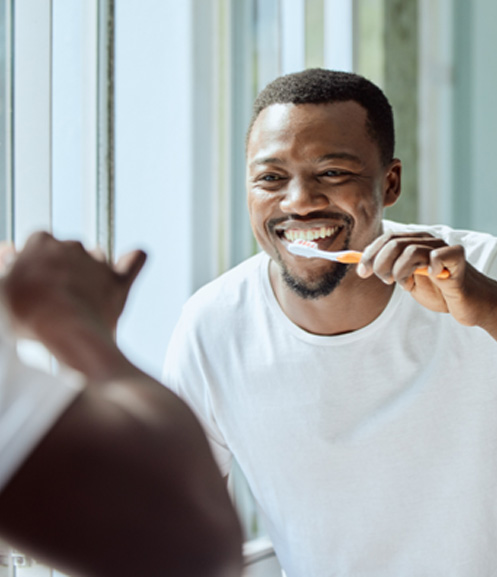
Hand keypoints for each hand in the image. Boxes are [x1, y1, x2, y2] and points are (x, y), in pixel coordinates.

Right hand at [0, 232, 146, 373]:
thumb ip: (5, 266)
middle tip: (54, 298)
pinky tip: (134, 257)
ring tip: (80, 300)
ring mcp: (97, 262)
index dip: (35, 263)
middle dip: (62, 269)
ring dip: (90, 273)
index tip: (32, 283)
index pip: (37, 243)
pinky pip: (133, 261)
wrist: (65, 330)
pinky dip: (133, 259)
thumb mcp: (2, 289)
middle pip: (67, 251)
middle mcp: (72, 246)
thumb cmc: (28, 313)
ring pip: (96, 258)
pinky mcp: (118, 282)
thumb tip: (8, 250)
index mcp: (41, 242)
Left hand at [356, 231, 496, 333]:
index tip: (362, 272)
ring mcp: (442, 248)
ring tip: (405, 284)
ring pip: (409, 251)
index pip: (386, 238)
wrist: (468, 303)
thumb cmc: (438, 291)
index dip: (370, 254)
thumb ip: (389, 270)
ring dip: (400, 271)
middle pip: (393, 243)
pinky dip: (429, 268)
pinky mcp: (457, 258)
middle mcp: (427, 240)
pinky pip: (437, 255)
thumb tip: (361, 264)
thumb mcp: (407, 281)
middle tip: (386, 281)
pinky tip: (431, 277)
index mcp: (414, 242)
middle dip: (381, 265)